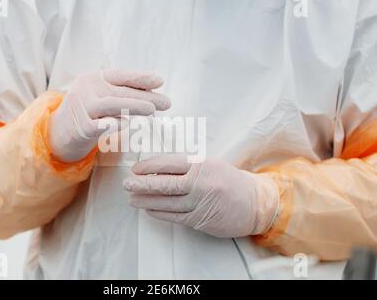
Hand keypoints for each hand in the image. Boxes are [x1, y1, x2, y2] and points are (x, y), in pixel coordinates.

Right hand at [49, 70, 170, 161]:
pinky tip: (128, 122)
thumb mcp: (101, 96)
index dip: (140, 77)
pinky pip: (100, 125)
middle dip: (146, 96)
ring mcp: (82, 108)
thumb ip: (122, 93)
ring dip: (134, 106)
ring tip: (152, 110)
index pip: (120, 75)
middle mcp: (87, 89)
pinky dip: (114, 123)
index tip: (160, 81)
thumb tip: (153, 94)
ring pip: (111, 104)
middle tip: (166, 103)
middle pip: (120, 91)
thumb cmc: (87, 113)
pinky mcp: (80, 127)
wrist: (59, 132)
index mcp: (94, 78)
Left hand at [123, 154, 278, 237]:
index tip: (136, 168)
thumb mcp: (210, 164)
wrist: (255, 203)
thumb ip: (187, 166)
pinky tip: (149, 209)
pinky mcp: (200, 219)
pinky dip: (159, 213)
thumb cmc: (229, 180)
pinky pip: (174, 216)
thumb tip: (157, 169)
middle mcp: (200, 183)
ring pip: (166, 202)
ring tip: (132, 198)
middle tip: (127, 184)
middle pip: (164, 184)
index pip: (169, 163)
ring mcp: (199, 203)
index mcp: (202, 165)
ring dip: (146, 200)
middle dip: (142, 184)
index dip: (150, 166)